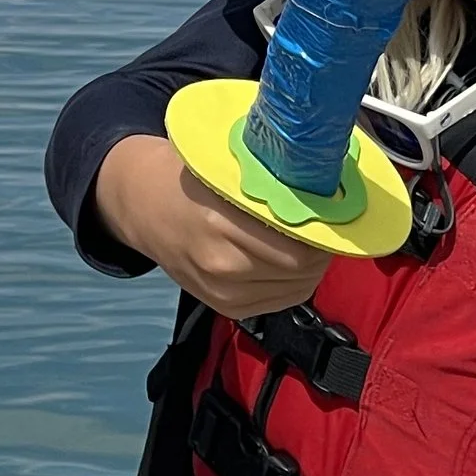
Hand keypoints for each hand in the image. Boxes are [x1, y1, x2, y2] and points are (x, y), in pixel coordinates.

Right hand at [93, 138, 331, 319]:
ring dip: (311, 267)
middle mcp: (221, 263)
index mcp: (219, 223)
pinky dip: (294, 282)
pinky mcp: (226, 308)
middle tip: (325, 227)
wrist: (144, 208)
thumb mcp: (223, 167)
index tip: (332, 213)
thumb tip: (321, 182)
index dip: (323, 231)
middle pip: (301, 268)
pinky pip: (280, 301)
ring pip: (296, 288)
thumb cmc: (187, 179)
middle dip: (321, 248)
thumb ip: (267, 179)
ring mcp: (222, 292)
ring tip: (308, 242)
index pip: (297, 245)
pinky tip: (290, 262)